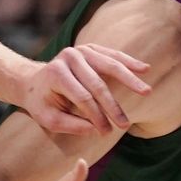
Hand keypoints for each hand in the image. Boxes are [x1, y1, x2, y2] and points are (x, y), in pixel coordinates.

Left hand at [21, 43, 149, 137]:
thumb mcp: (48, 118)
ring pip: (109, 65)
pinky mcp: (90, 48)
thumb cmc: (42, 102)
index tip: (106, 132)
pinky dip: (129, 62)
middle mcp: (69, 57)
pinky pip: (112, 55)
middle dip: (112, 106)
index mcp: (56, 73)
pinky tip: (144, 69)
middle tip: (125, 124)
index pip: (82, 97)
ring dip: (130, 79)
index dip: (96, 116)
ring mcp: (81, 50)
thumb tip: (94, 130)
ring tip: (146, 91)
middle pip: (97, 83)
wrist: (34, 80)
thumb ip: (70, 125)